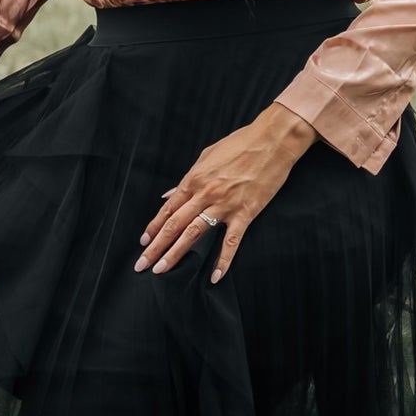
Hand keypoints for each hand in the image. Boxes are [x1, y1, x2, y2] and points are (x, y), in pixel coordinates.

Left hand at [134, 103, 316, 284]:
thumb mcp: (207, 156)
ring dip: (176, 254)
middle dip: (156, 247)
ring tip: (162, 270)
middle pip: (174, 225)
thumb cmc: (241, 143)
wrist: (273, 139)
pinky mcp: (245, 212)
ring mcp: (224, 205)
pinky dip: (223, 260)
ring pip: (194, 234)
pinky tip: (214, 276)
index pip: (168, 209)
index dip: (153, 228)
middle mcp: (205, 193)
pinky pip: (231, 241)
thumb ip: (187, 178)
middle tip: (142, 264)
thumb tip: (169, 195)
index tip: (144, 243)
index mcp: (195, 179)